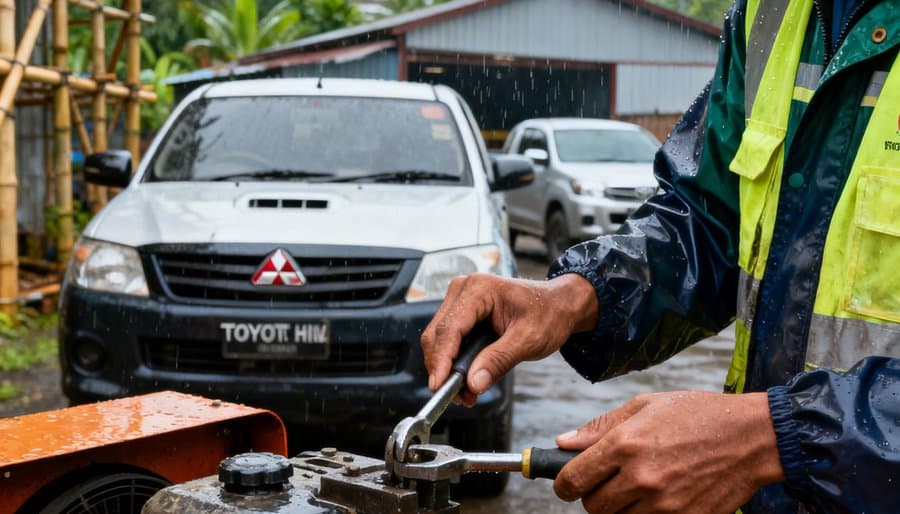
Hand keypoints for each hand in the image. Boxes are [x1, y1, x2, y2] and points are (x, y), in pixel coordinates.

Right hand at [420, 273, 597, 404]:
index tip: (439, 386)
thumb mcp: (529, 340)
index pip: (450, 328)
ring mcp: (460, 300)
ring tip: (467, 394)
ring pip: (438, 340)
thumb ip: (499, 360)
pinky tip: (467, 381)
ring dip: (447, 369)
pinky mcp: (461, 313)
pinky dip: (453, 363)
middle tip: (460, 397)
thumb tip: (473, 383)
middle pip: (437, 335)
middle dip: (443, 369)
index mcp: (479, 290)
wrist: (558, 304)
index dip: (441, 360)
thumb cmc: (548, 313)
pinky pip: (448, 341)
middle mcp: (463, 290)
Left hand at [554, 391, 784, 513]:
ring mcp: (664, 504)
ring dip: (619, 508)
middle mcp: (640, 477)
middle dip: (593, 496)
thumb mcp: (645, 406)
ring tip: (637, 486)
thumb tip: (563, 443)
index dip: (564, 484)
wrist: (753, 437)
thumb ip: (600, 427)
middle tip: (607, 482)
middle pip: (593, 507)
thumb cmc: (698, 414)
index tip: (567, 484)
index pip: (574, 479)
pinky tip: (660, 496)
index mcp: (625, 444)